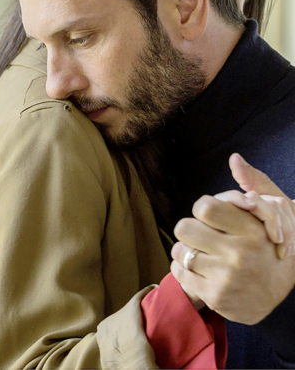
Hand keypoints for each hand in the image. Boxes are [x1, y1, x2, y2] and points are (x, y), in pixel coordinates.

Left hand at [170, 155, 294, 324]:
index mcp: (252, 231)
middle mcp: (239, 255)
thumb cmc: (270, 248)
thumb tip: (235, 158)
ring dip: (186, 250)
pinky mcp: (215, 297)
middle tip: (202, 235)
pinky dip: (184, 269)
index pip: (205, 207)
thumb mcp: (274, 212)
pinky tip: (201, 270)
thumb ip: (254, 183)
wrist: (278, 299)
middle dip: (191, 229)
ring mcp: (226, 278)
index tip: (211, 217)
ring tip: (203, 254)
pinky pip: (178, 272)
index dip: (203, 209)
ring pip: (179, 250)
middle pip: (184, 227)